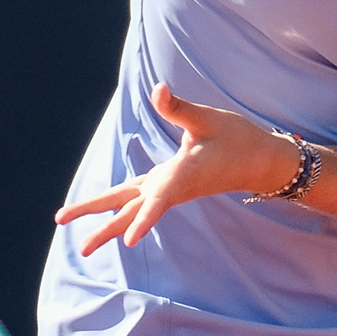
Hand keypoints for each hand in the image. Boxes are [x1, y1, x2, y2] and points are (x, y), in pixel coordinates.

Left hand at [54, 83, 299, 255]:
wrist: (260, 162)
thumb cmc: (237, 139)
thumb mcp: (208, 119)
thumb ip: (178, 108)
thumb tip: (157, 89)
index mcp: (182, 177)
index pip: (159, 202)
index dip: (144, 220)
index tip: (129, 242)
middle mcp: (172, 189)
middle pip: (131, 212)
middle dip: (103, 228)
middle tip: (76, 243)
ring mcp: (168, 189)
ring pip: (132, 210)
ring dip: (107, 226)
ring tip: (83, 245)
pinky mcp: (169, 185)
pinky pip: (139, 202)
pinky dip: (119, 209)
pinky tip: (103, 211)